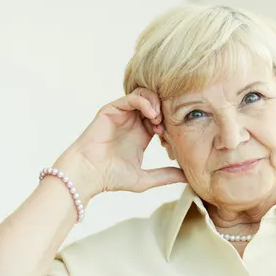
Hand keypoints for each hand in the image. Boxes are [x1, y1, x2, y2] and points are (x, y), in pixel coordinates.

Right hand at [54, 88, 185, 195]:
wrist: (89, 174)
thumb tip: (187, 178)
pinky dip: (144, 102)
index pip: (162, 119)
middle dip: (165, 111)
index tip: (173, 136)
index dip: (171, 123)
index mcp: (141, 134)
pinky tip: (152, 115)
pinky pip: (131, 97)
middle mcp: (133, 122)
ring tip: (159, 119)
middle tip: (167, 125)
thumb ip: (165, 176)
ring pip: (145, 96)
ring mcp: (122, 115)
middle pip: (155, 104)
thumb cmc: (111, 178)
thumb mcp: (145, 179)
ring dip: (156, 104)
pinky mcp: (112, 110)